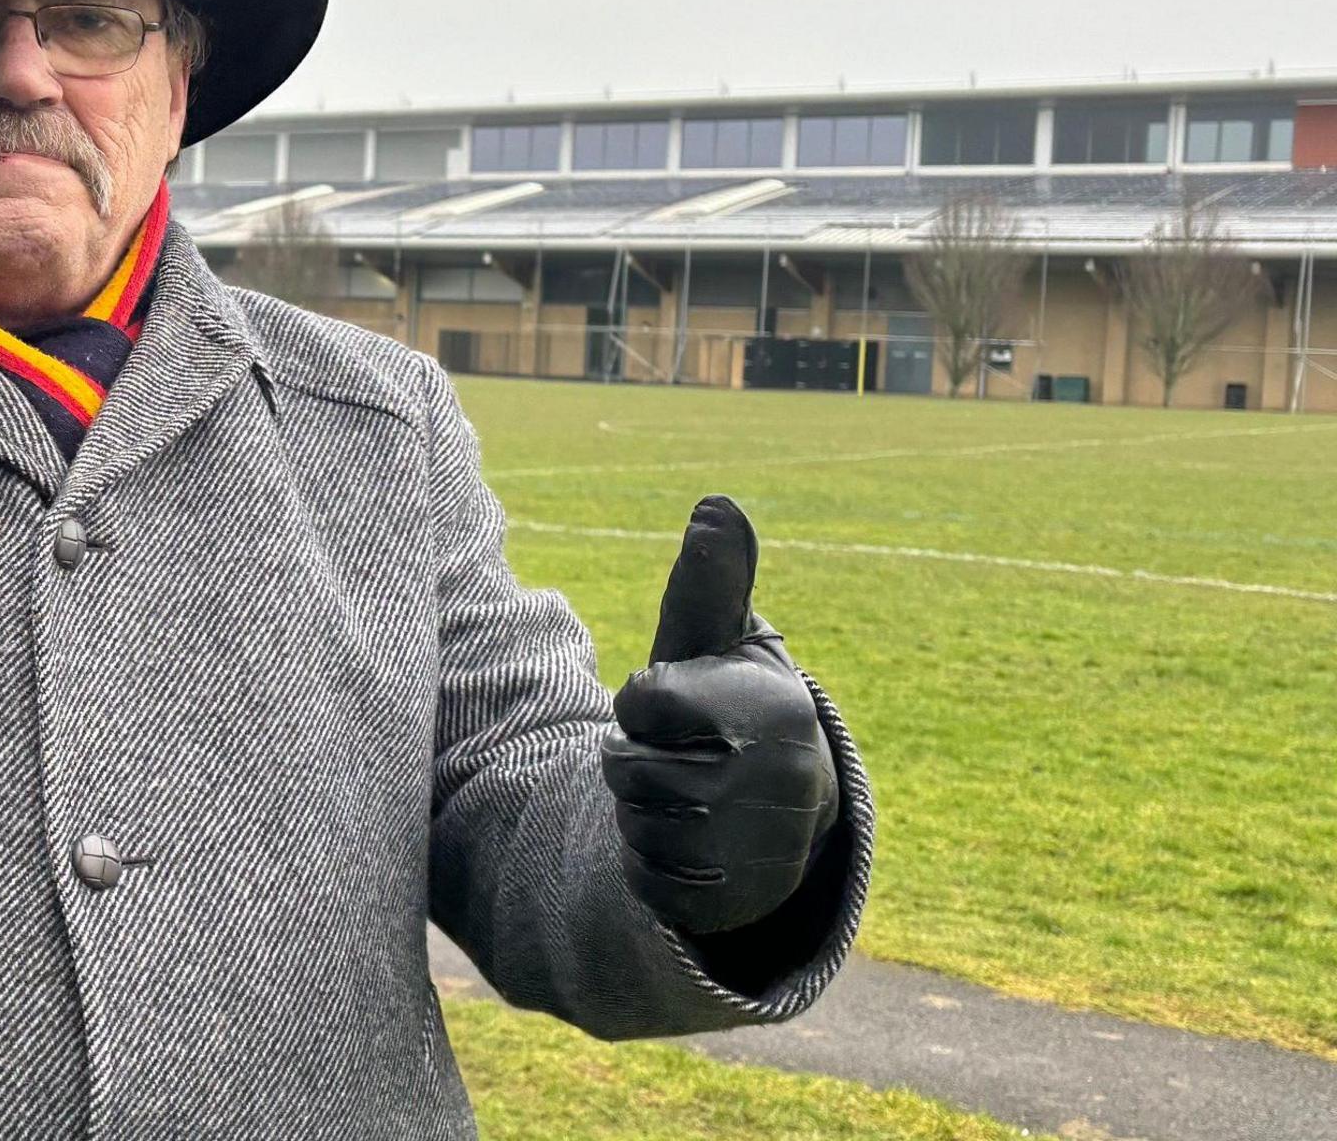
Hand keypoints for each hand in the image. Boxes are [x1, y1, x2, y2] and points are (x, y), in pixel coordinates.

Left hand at [600, 496, 836, 934]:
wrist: (781, 810)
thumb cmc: (733, 706)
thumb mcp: (723, 644)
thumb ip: (710, 583)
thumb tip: (716, 504)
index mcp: (778, 713)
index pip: (644, 702)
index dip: (645, 702)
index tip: (681, 707)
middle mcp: (779, 785)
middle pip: (628, 767)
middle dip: (636, 758)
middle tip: (680, 756)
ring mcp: (762, 853)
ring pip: (633, 825)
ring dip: (640, 811)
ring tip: (687, 797)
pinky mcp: (734, 905)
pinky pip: (645, 883)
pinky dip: (649, 864)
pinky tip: (686, 846)